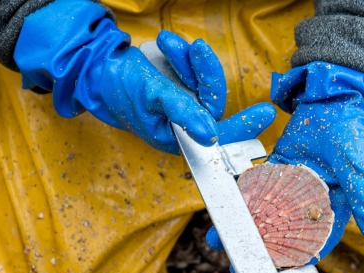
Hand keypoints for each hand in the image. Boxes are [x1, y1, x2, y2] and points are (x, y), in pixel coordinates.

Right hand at [14, 0, 275, 152]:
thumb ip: (182, 112)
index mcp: (178, 139)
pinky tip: (167, 42)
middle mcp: (186, 126)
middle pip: (213, 104)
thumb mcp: (151, 97)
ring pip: (205, 83)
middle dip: (207, 75)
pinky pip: (195, 71)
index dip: (242, 128)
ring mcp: (186, 106)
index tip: (266, 113)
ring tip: (167, 41)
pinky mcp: (184, 87)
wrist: (98, 68)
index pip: (217, 139)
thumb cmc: (120, 88)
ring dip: (190, 60)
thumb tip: (210, 134)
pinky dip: (184, 56)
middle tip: (201, 49)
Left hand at [207, 62, 363, 263]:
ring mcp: (290, 185)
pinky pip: (255, 186)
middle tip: (238, 266)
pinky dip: (240, 198)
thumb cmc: (353, 132)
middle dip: (261, 250)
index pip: (315, 240)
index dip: (296, 259)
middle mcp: (309, 201)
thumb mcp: (359, 167)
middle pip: (283, 232)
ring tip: (218, 241)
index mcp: (334, 206)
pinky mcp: (276, 167)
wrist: (336, 96)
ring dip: (245, 227)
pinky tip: (222, 208)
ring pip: (265, 212)